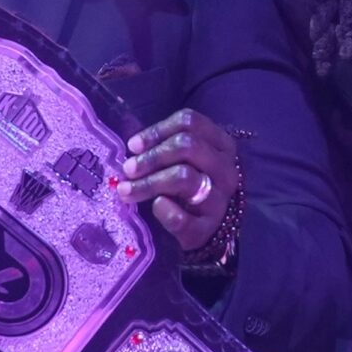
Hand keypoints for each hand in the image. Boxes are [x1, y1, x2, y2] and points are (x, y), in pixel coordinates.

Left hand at [117, 109, 239, 253]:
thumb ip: (165, 148)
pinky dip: (164, 211)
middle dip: (152, 157)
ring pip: (184, 177)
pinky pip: (182, 217)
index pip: (189, 122)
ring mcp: (220, 200)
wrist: (210, 228)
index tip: (133, 145)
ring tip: (126, 190)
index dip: (157, 131)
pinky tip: (155, 207)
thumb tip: (133, 147)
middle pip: (188, 146)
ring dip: (149, 183)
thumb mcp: (187, 161)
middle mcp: (226, 169)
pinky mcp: (209, 228)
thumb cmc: (192, 186)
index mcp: (221, 144)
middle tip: (127, 169)